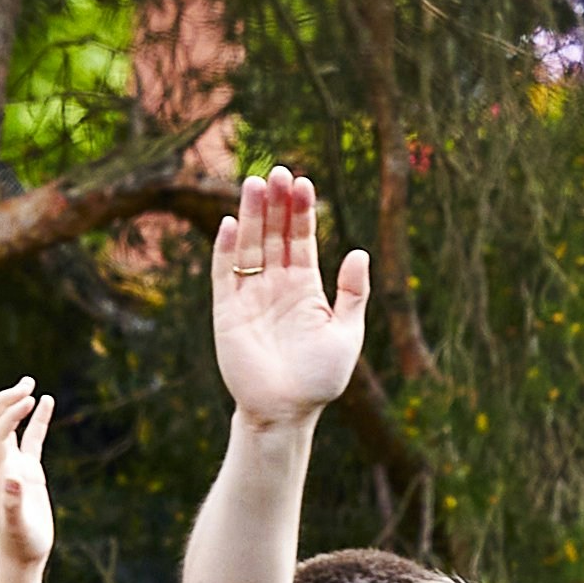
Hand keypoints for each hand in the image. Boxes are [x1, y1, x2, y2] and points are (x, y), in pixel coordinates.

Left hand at [0, 380, 54, 575]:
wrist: (22, 556)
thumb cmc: (20, 544)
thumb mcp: (17, 527)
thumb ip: (12, 505)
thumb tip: (11, 480)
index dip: (9, 414)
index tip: (29, 400)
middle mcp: (2, 465)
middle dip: (6, 401)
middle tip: (27, 382)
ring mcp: (15, 466)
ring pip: (11, 427)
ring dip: (17, 404)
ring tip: (32, 383)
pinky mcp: (28, 472)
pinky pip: (31, 439)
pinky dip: (38, 420)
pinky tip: (48, 401)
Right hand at [204, 168, 369, 428]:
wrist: (285, 411)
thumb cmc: (319, 378)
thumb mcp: (347, 333)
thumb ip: (353, 293)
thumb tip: (358, 251)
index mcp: (305, 287)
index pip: (301, 239)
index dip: (301, 211)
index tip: (303, 182)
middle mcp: (276, 285)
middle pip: (274, 234)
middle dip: (277, 203)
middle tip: (279, 171)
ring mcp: (250, 296)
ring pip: (250, 246)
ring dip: (252, 215)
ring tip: (255, 183)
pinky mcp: (227, 311)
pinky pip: (224, 273)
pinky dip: (227, 249)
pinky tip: (233, 223)